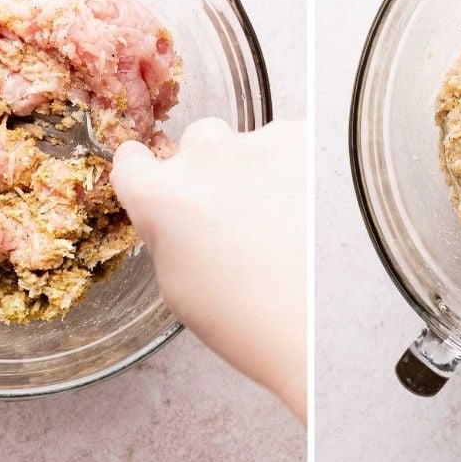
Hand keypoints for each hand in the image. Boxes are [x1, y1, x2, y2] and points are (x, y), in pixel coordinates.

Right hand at [113, 118, 306, 421]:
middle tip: (239, 214)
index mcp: (161, 199)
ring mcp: (259, 143)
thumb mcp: (180, 290)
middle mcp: (204, 158)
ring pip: (253, 144)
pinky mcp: (308, 140)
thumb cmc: (254, 322)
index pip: (131, 160)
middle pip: (198, 142)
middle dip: (212, 169)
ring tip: (289, 222)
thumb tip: (174, 217)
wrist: (329, 318)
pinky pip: (297, 146)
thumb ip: (167, 235)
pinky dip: (304, 170)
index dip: (147, 173)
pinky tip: (316, 213)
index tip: (158, 180)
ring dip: (262, 169)